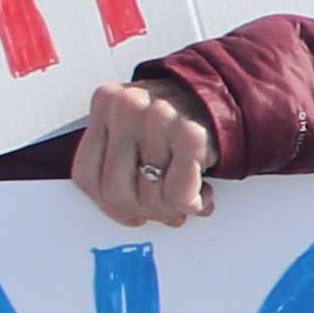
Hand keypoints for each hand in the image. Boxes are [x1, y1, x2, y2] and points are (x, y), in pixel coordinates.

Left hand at [72, 79, 213, 224]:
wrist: (226, 98)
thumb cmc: (174, 124)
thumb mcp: (133, 131)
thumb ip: (116, 165)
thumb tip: (126, 214)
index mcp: (106, 103)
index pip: (87, 175)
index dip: (109, 205)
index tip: (132, 210)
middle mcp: (127, 105)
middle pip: (115, 191)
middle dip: (144, 209)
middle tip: (166, 207)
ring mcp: (158, 116)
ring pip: (148, 197)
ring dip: (172, 208)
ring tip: (188, 195)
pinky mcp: (190, 132)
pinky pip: (179, 195)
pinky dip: (194, 202)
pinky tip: (203, 191)